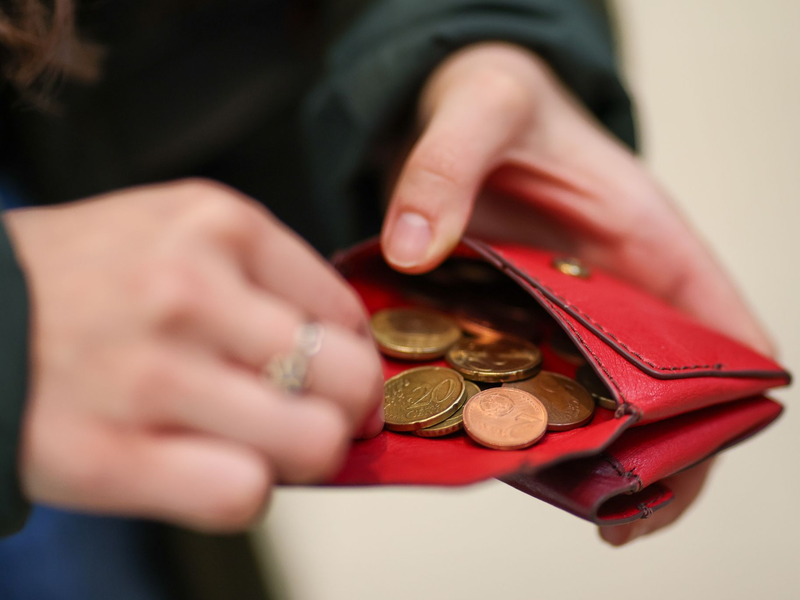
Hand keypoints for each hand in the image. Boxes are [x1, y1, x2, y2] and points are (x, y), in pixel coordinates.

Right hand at [3, 179, 382, 531]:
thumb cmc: (87, 279)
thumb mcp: (177, 231)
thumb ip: (265, 279)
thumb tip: (348, 353)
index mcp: (219, 224)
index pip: (345, 314)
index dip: (347, 355)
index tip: (326, 374)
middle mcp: (189, 290)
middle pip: (348, 379)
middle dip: (342, 409)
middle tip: (311, 414)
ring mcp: (151, 373)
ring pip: (311, 443)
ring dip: (295, 455)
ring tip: (254, 441)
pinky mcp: (108, 455)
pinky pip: (241, 495)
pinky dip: (240, 492)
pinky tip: (207, 469)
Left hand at [382, 43, 773, 542]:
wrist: (451, 107)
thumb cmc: (496, 97)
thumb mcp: (482, 105)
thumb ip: (447, 166)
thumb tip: (413, 249)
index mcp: (648, 242)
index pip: (724, 330)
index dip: (729, 401)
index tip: (689, 457)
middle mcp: (617, 290)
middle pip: (663, 390)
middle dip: (647, 455)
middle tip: (611, 516)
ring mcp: (564, 314)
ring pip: (593, 400)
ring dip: (579, 450)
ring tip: (549, 493)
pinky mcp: (511, 324)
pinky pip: (524, 384)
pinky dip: (513, 420)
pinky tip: (482, 449)